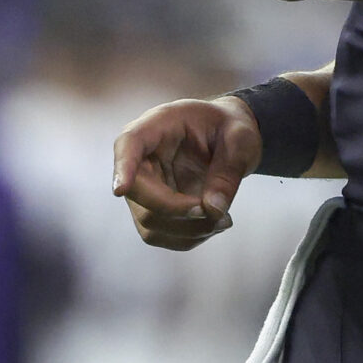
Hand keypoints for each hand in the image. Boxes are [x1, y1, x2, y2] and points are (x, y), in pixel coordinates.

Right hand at [112, 96, 261, 250]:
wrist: (229, 137)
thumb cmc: (230, 128)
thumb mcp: (241, 138)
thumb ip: (229, 170)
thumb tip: (212, 209)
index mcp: (159, 125)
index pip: (129, 143)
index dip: (123, 167)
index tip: (121, 189)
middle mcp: (144, 156)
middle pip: (137, 191)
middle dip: (176, 210)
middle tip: (218, 214)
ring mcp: (145, 185)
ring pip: (148, 220)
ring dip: (187, 230)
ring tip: (224, 220)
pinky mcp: (153, 208)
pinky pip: (160, 233)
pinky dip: (188, 237)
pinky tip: (214, 224)